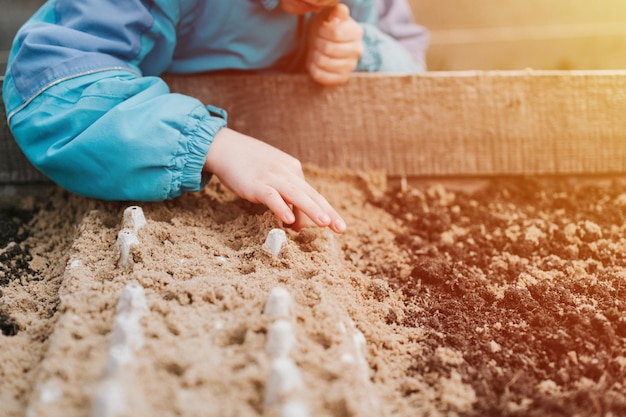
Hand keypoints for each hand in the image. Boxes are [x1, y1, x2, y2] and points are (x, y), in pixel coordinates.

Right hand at [204, 128, 346, 232]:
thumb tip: (298, 224)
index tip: (339, 226)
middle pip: (310, 194)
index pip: (312, 193)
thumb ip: (285, 199)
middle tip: (341, 228)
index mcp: (292, 170)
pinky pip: (271, 196)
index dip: (326, 210)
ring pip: (296, 195)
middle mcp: (286, 172)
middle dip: (327, 212)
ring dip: (311, 209)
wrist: (223, 147)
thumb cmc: (247, 165)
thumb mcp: (271, 180)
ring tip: (325, 223)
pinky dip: (281, 207)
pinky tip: (289, 219)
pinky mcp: (255, 183)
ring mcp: (271, 177)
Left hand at [306, 4, 362, 85]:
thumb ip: (336, 12)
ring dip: (314, 55)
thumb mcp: (330, 14)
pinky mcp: (341, 78)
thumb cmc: (326, 26)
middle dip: (317, 43)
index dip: (322, 30)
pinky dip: (313, 68)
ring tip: (317, 50)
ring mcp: (350, 66)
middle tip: (317, 40)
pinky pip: (321, 75)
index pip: (335, 33)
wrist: (324, 42)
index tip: (321, 29)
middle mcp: (357, 50)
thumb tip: (339, 13)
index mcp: (356, 32)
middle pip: (328, 48)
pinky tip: (316, 62)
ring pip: (323, 62)